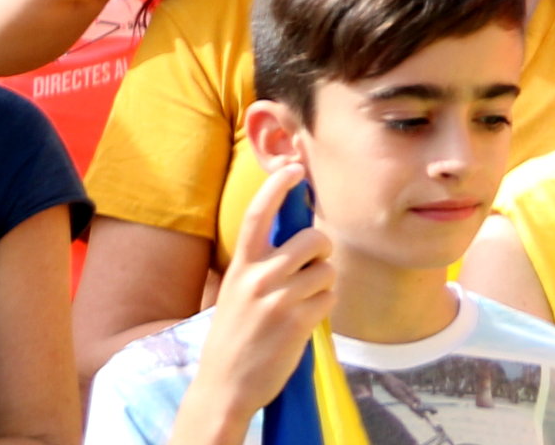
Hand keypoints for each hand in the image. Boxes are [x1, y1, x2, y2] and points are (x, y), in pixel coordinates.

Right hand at [193, 161, 335, 408]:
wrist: (224, 386)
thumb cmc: (235, 334)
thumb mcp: (237, 291)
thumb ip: (262, 262)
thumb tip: (300, 228)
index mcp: (240, 266)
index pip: (257, 214)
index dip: (277, 185)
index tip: (295, 167)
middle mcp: (257, 278)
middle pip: (313, 238)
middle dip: (322, 249)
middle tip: (312, 266)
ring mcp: (277, 300)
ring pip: (327, 269)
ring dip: (324, 281)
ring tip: (303, 300)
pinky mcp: (297, 323)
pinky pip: (330, 298)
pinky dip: (324, 306)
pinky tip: (305, 321)